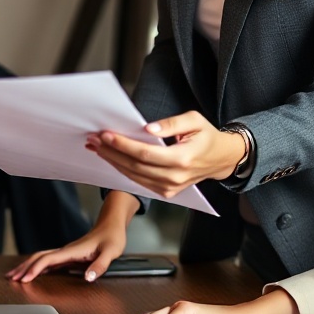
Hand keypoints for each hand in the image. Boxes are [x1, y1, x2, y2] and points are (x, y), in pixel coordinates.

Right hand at [9, 195, 135, 285]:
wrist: (111, 227)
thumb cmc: (111, 238)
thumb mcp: (110, 252)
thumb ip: (100, 265)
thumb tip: (88, 278)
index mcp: (72, 251)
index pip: (48, 260)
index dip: (35, 269)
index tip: (25, 279)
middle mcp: (65, 251)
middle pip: (38, 257)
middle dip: (23, 268)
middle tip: (10, 278)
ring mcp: (65, 253)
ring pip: (40, 258)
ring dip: (26, 266)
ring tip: (14, 275)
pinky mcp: (67, 255)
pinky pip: (47, 261)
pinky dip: (36, 267)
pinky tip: (32, 272)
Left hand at [88, 112, 248, 197]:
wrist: (221, 159)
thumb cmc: (206, 136)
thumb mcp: (194, 120)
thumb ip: (171, 123)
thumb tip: (147, 128)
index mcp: (183, 159)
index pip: (145, 153)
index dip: (123, 145)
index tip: (105, 134)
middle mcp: (175, 177)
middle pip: (135, 166)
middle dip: (111, 152)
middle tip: (93, 139)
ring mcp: (170, 188)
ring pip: (133, 176)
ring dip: (112, 161)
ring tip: (96, 147)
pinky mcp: (166, 192)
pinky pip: (139, 182)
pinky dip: (122, 170)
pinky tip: (111, 158)